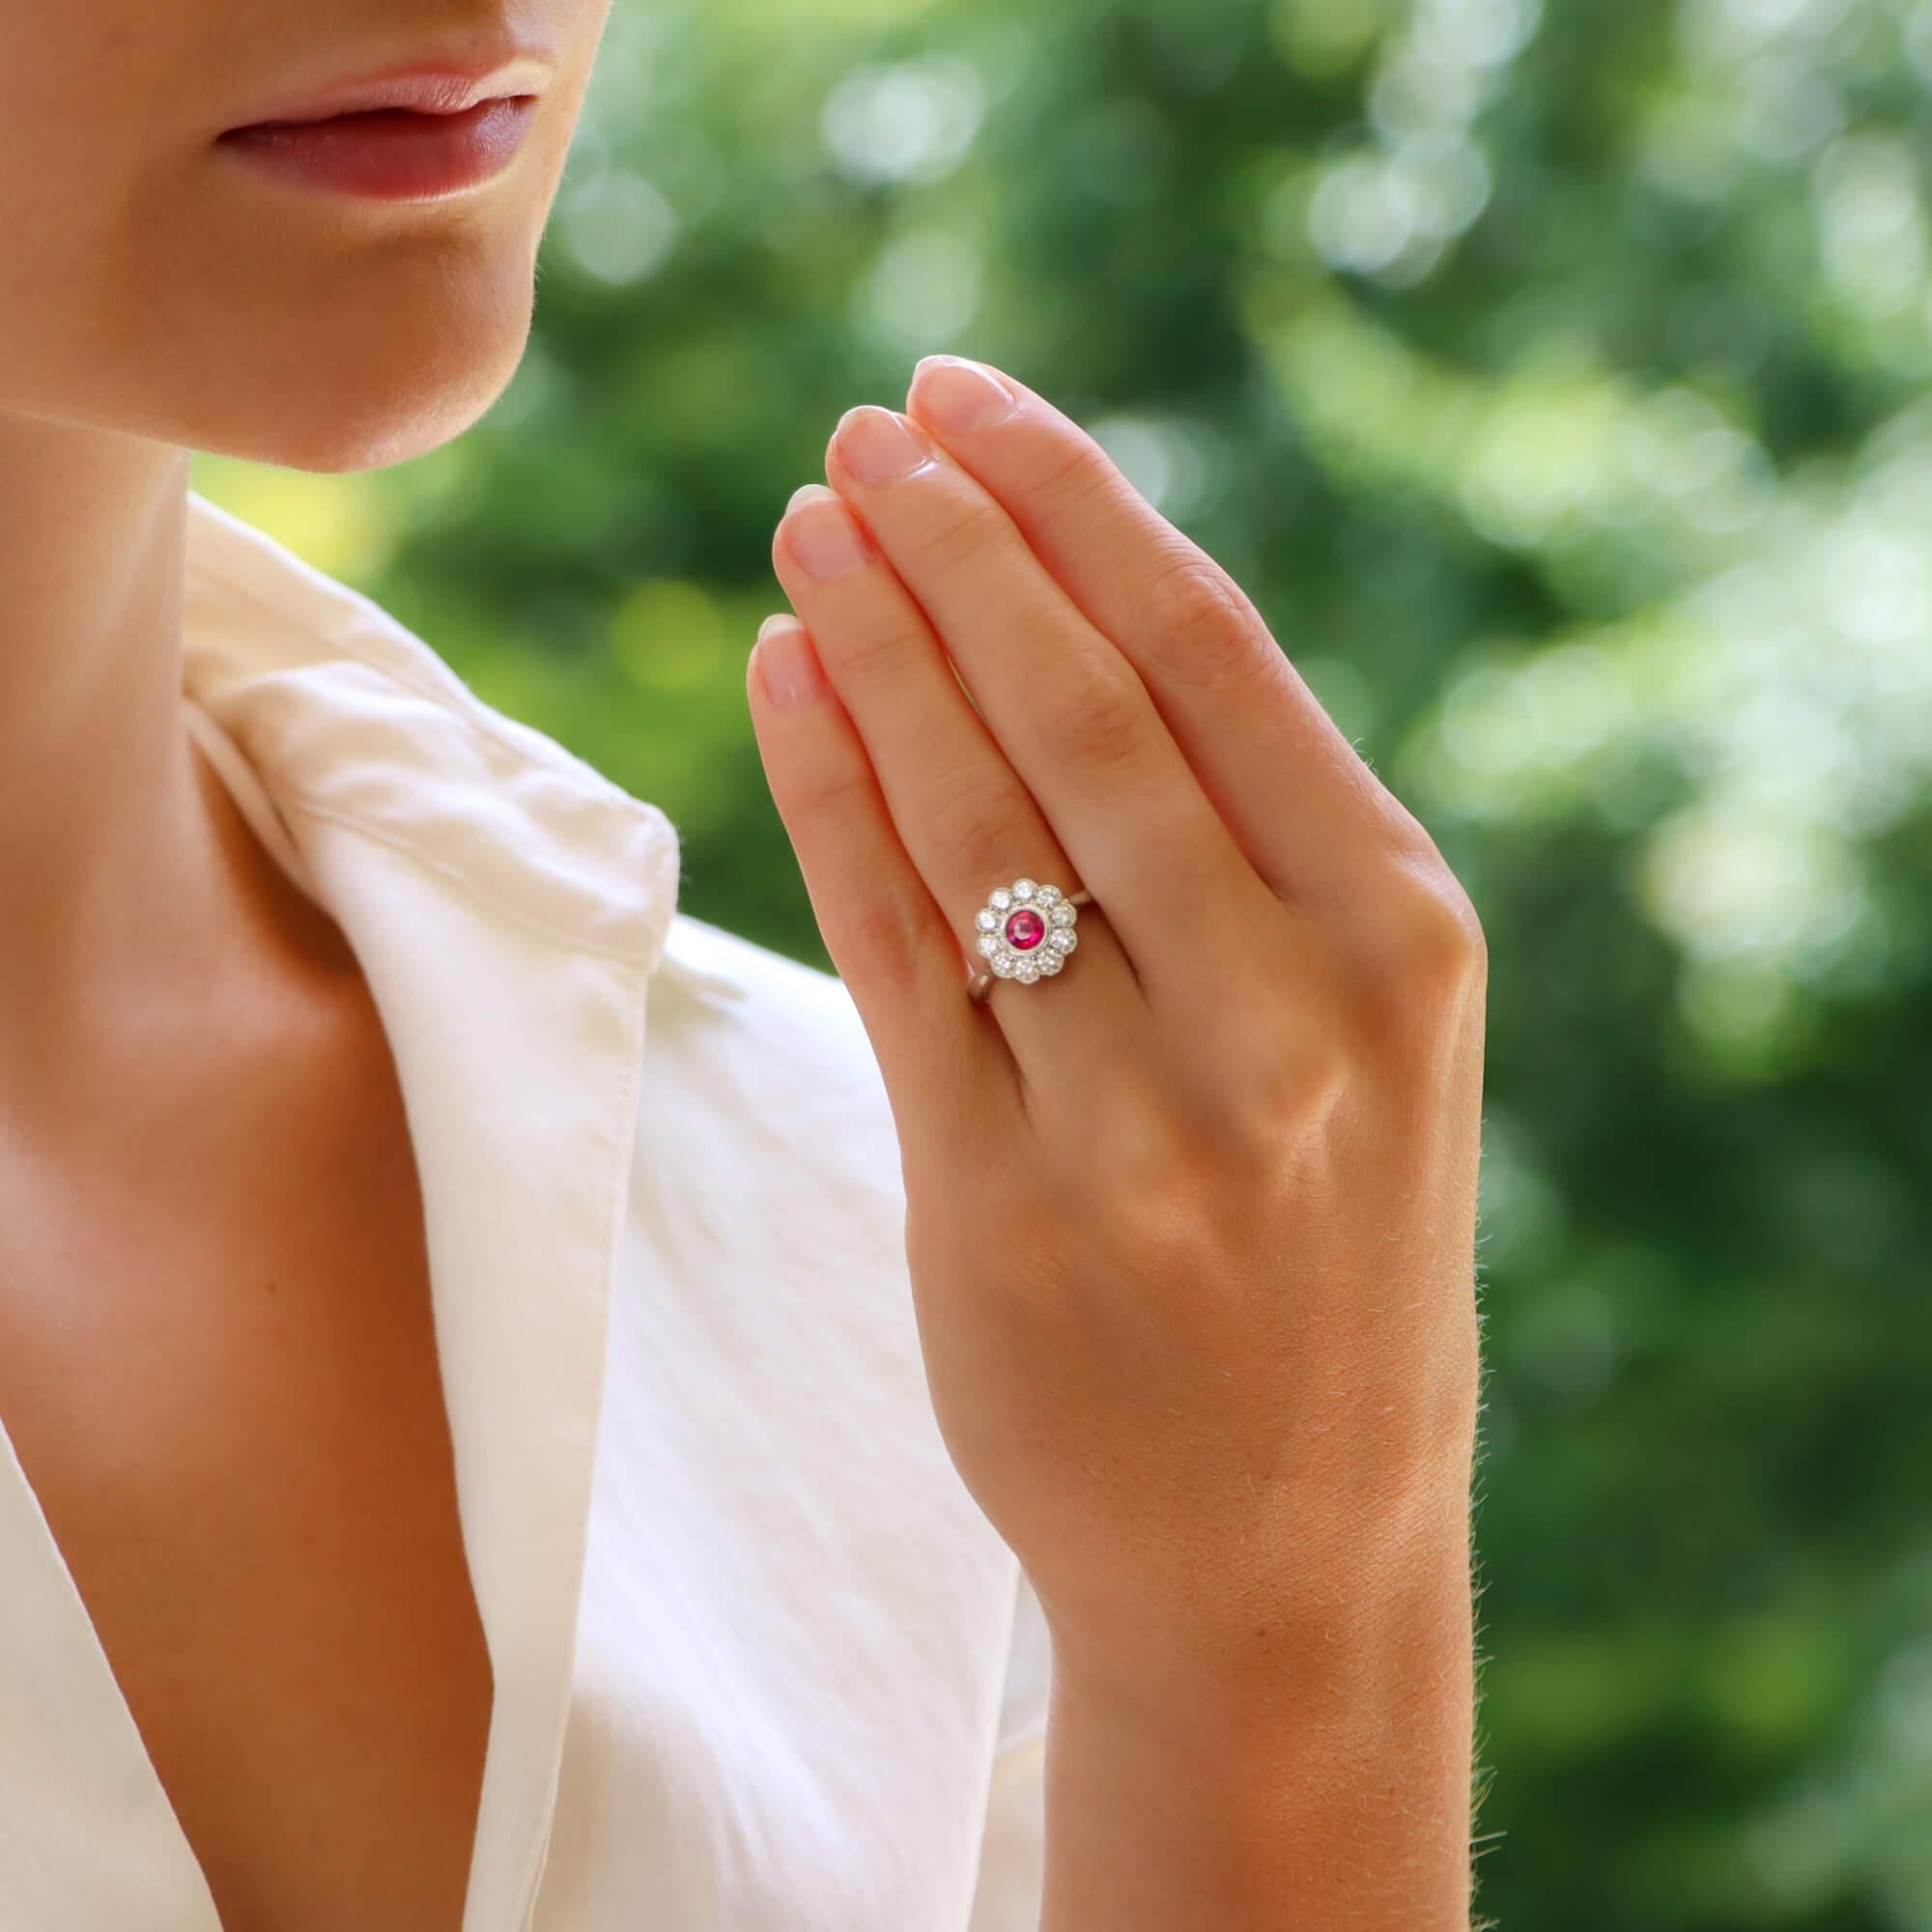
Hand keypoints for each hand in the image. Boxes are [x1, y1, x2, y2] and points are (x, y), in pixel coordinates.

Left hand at [746, 355, 1483, 1917]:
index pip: (1210, 659)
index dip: (1071, 507)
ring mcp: (1142, 1116)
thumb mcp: (1371, 1041)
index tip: (967, 401)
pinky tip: (786, 684)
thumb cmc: (1325, 1259)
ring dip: (880, 649)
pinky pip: (899, 952)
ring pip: (978, 819)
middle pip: (1084, 714)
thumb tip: (1074, 622)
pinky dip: (833, 798)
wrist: (1285, 1550)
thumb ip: (1260, 853)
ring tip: (809, 527)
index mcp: (1400, 940)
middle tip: (865, 433)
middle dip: (959, 549)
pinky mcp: (1001, 1201)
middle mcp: (1287, 1014)